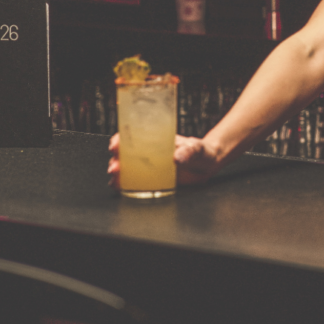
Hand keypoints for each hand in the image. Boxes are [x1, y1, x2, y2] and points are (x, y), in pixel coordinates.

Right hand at [108, 133, 222, 188]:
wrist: (209, 165)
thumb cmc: (201, 152)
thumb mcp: (197, 149)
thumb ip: (189, 152)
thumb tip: (177, 157)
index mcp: (157, 139)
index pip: (134, 136)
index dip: (120, 140)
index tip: (115, 145)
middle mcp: (150, 152)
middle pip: (126, 154)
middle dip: (116, 160)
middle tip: (114, 167)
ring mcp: (151, 167)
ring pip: (127, 169)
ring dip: (118, 174)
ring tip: (114, 179)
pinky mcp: (154, 181)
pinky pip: (135, 182)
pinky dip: (125, 184)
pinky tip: (119, 187)